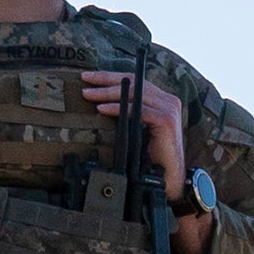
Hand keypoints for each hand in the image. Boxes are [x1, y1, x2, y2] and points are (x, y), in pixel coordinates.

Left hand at [83, 71, 189, 195]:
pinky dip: (118, 108)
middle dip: (105, 80)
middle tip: (85, 81)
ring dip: (108, 93)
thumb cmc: (151, 157)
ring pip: (134, 93)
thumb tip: (99, 105)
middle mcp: (167, 100)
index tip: (89, 77)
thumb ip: (126, 115)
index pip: (133, 80)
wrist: (168, 177)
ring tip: (89, 95)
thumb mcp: (136, 129)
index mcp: (160, 100)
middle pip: (133, 81)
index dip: (110, 77)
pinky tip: (102, 109)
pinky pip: (138, 109)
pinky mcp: (166, 120)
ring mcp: (168, 109)